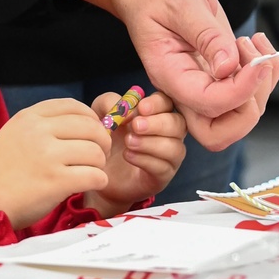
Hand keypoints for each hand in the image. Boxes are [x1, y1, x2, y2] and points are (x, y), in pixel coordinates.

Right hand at [0, 98, 110, 229]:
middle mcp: (40, 131)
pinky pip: (93, 175)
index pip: (73, 106)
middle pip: (90, 127)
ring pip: (95, 151)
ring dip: (100, 163)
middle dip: (102, 141)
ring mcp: (48, 156)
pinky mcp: (56, 181)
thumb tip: (82, 125)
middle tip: (99, 155)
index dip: (91, 117)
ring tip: (93, 171)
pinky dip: (99, 180)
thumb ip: (43, 126)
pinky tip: (93, 183)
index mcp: (30, 117)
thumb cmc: (0, 171)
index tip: (93, 131)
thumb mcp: (15, 134)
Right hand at [57, 0, 274, 150]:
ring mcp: (201, 85)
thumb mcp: (182, 3)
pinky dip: (264, 75)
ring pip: (237, 116)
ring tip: (254, 43)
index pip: (208, 105)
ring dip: (261, 86)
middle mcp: (185, 88)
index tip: (257, 62)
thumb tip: (229, 68)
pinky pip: (246, 95)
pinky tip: (258, 44)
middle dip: (249, 105)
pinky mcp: (216, 76)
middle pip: (219, 132)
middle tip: (255, 61)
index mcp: (169, 75)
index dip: (239, 91)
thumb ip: (205, 35)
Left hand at [84, 90, 186, 215]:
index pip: (168, 102)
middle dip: (157, 124)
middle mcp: (169, 132)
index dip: (158, 104)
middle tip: (136, 126)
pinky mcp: (163, 176)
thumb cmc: (107, 137)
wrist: (100, 170)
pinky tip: (128, 155)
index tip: (141, 108)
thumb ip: (109, 103)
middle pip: (178, 124)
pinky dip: (146, 160)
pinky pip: (163, 167)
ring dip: (151, 143)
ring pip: (174, 147)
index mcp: (157, 112)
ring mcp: (169, 156)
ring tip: (129, 142)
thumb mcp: (102, 113)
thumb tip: (125, 109)